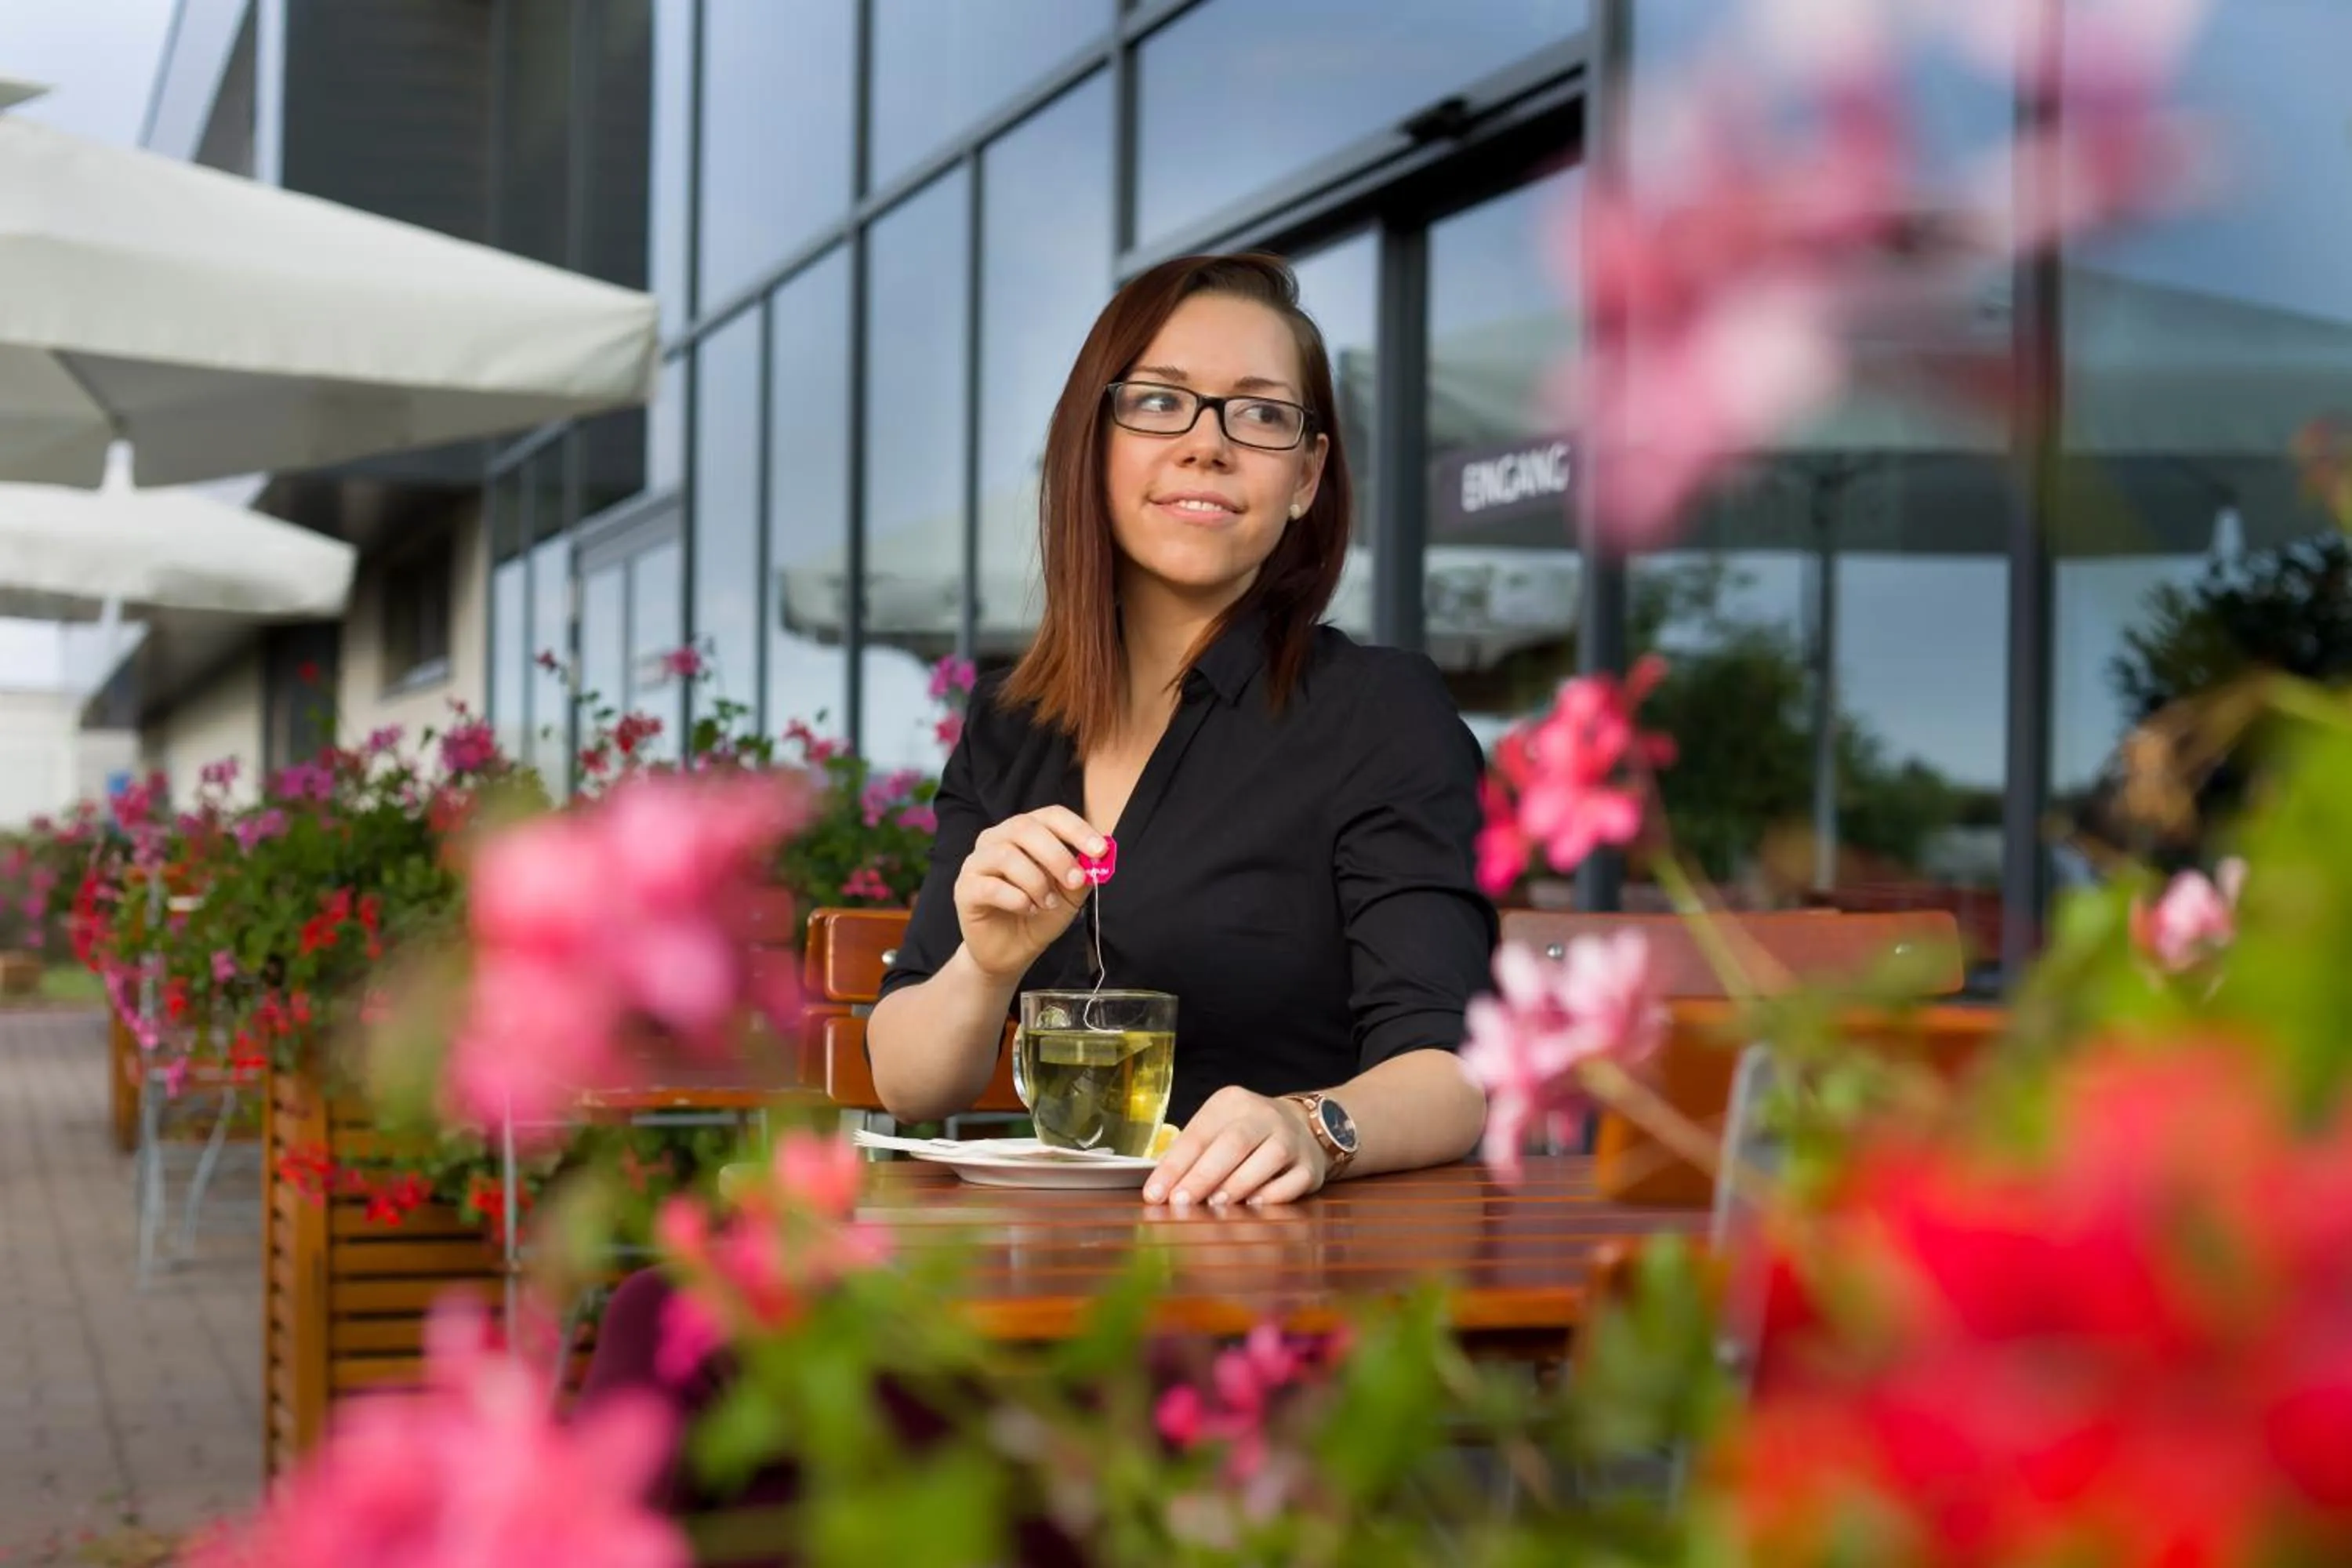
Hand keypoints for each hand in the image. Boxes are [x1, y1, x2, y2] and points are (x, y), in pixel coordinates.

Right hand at [953, 805, 1106, 981]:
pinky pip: (990, 886)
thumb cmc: (1038, 914)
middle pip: (1025, 828)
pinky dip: (1016, 899)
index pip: (1050, 815)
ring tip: (1047, 903)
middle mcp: (996, 839)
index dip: (1077, 829)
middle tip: (1075, 880)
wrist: (1010, 952)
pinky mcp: (965, 889)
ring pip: (1006, 855)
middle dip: (1056, 855)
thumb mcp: (1069, 895)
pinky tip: (1027, 910)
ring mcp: (976, 862)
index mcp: (1024, 832)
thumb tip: (1098, 860)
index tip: (1100, 850)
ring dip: (1036, 881)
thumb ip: (1082, 875)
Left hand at [1144, 1087, 1326, 1207]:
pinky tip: (1253, 1206)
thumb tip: (1161, 1191)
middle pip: (1233, 1143)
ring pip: (1269, 1157)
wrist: (1303, 1126)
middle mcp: (1263, 1115)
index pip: (1198, 1134)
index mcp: (1231, 1102)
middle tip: (1181, 1202)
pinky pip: (1294, 1180)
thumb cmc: (1245, 1135)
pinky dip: (1273, 1195)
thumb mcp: (1216, 1129)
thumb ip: (1192, 1156)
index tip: (1155, 1194)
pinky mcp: (1310, 1165)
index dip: (1174, 1166)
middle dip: (1203, 1175)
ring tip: (1215, 1205)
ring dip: (1238, 1184)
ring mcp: (1291, 1138)